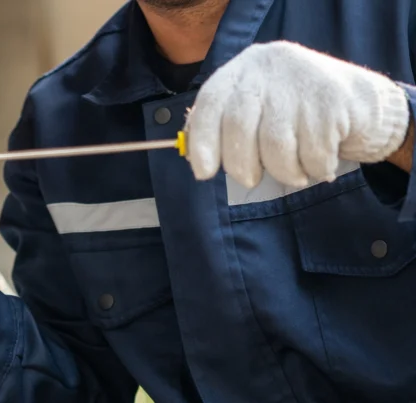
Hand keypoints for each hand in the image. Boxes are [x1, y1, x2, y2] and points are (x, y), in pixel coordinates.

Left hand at [184, 41, 410, 187]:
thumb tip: (196, 161)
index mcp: (240, 72)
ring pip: (276, 146)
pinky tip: (320, 161)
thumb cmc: (292, 114)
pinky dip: (315, 168)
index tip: (203, 173)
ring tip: (292, 171)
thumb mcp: (255, 111)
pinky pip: (313, 153)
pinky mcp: (332, 100)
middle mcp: (267, 70)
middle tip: (250, 179)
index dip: (202, 142)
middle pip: (239, 127)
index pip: (210, 104)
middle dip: (241, 165)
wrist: (358, 101)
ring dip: (283, 172)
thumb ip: (223, 129)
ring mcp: (301, 82)